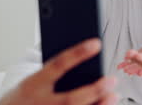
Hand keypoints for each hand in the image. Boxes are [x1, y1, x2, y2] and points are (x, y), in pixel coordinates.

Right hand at [0, 38, 118, 104]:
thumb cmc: (27, 94)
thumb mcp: (35, 80)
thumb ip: (56, 72)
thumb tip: (88, 61)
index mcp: (32, 84)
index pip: (57, 65)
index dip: (78, 53)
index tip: (97, 42)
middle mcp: (39, 103)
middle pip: (70, 99)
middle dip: (94, 90)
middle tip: (112, 80)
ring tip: (114, 95)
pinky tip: (104, 104)